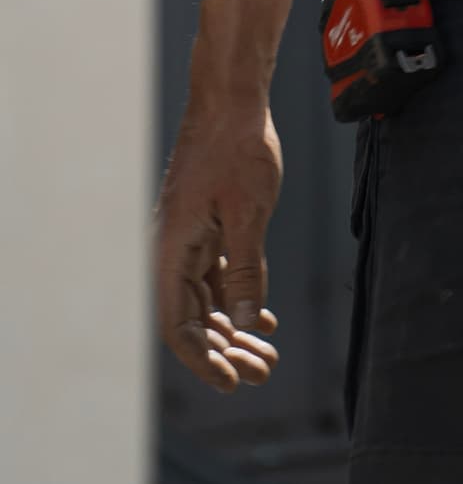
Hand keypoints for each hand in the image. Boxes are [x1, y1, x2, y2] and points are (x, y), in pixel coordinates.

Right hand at [155, 99, 283, 392]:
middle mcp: (173, 251)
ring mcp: (189, 240)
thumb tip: (241, 324)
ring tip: (269, 355)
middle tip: (265, 372)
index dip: (204, 360)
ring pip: (207, 301)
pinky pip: (217, 277)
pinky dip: (237, 299)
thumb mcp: (249, 212)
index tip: (233, 383)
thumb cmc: (238, 148)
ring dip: (235, 329)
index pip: (179, 326)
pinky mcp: (207, 229)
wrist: (232, 100)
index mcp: (172, 251)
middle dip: (228, 351)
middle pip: (195, 320)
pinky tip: (262, 318)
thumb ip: (245, 270)